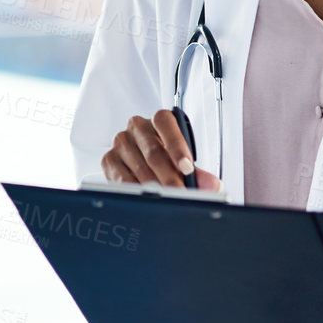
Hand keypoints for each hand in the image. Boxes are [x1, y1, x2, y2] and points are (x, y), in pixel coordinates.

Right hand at [100, 111, 220, 190]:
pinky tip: (145, 199)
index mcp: (159, 120)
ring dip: (155, 188)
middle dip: (170, 177)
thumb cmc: (165, 159)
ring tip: (167, 202)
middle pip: (153, 151)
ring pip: (139, 167)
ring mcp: (122, 142)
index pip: (165, 122)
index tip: (187, 167)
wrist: (143, 166)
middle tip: (181, 194)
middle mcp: (138, 127)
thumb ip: (199, 174)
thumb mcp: (183, 163)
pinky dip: (136, 191)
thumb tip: (213, 186)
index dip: (176, 145)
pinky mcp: (109, 159)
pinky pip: (121, 178)